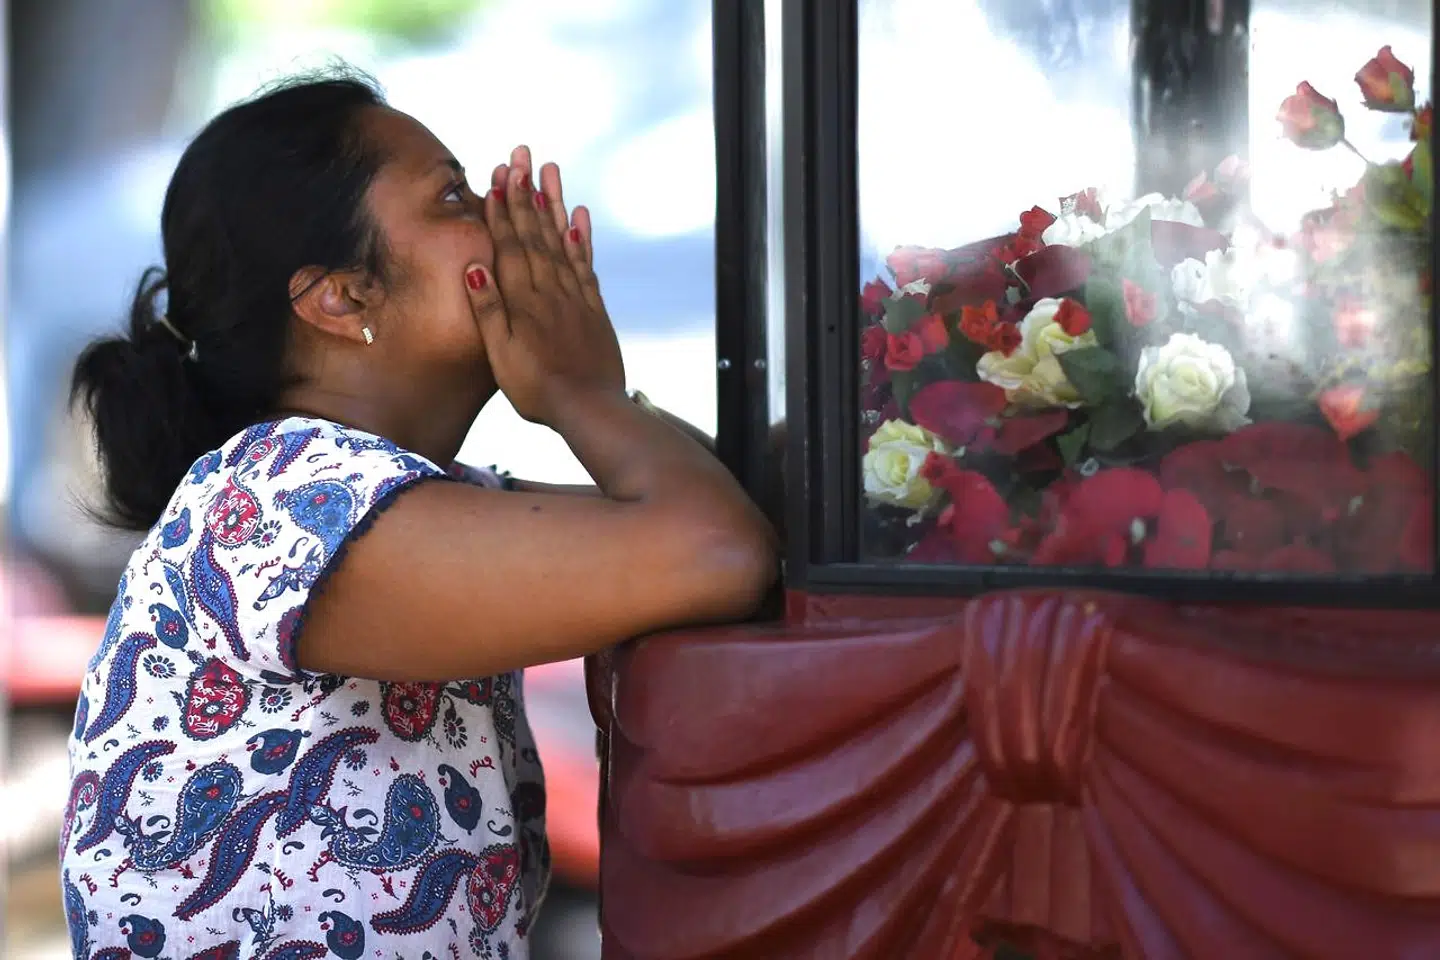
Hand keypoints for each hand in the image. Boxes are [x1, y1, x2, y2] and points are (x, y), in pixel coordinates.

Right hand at [464, 147, 624, 425]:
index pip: (509, 244)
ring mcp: (574, 296)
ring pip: (562, 241)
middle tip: (522, 154)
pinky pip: (585, 264)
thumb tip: (473, 264)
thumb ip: (488, 308)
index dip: (502, 209)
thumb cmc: (536, 388)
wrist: (589, 407)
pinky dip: (581, 238)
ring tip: (550, 170)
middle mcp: (550, 290)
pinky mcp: (593, 309)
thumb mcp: (500, 354)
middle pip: (535, 233)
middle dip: (526, 192)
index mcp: (522, 300)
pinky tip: (578, 216)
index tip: (498, 175)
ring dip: (554, 204)